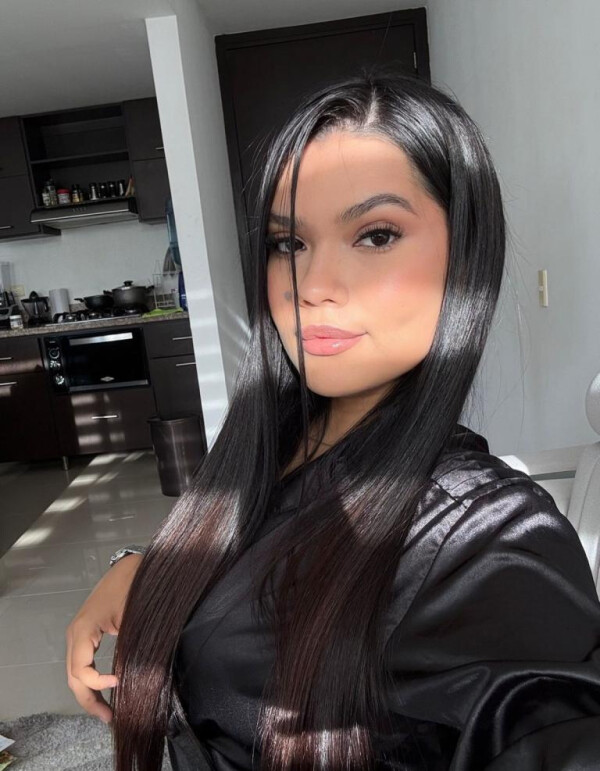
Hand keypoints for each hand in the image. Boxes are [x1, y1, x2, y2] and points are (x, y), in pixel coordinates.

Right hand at [65, 552, 142, 722]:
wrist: (130, 567)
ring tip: (106, 712)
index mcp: (82, 631)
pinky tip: (104, 689)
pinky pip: (82, 662)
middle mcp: (75, 635)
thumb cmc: (132, 589)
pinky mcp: (87, 633)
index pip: (79, 670)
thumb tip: (136, 674)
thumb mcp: (131, 618)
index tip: (120, 682)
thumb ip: (128, 646)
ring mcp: (79, 635)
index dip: (97, 683)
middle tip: (109, 717)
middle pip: (73, 677)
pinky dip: (90, 679)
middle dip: (89, 700)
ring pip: (75, 672)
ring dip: (88, 692)